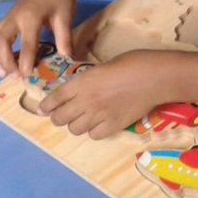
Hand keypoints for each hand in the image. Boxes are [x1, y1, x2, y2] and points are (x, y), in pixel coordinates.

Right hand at [0, 0, 80, 77]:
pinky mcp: (9, 16)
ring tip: (2, 72)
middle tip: (14, 77)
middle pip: (0, 43)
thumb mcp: (66, 18)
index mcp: (31, 17)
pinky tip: (3, 59)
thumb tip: (64, 61)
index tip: (26, 78)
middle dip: (4, 62)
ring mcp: (9, 15)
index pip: (26, 46)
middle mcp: (15, 16)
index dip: (25, 64)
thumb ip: (64, 40)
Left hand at [39, 49, 172, 138]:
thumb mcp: (103, 66)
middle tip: (64, 114)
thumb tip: (82, 88)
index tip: (42, 109)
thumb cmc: (133, 63)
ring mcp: (99, 115)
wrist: (155, 77)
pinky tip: (99, 123)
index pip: (54, 99)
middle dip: (59, 117)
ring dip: (76, 124)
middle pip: (60, 118)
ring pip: (74, 129)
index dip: (46, 106)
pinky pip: (93, 135)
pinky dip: (93, 131)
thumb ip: (89, 80)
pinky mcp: (113, 126)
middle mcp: (86, 101)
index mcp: (82, 82)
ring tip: (83, 119)